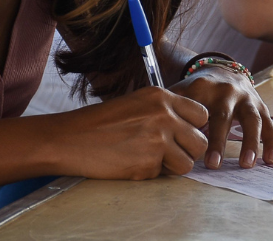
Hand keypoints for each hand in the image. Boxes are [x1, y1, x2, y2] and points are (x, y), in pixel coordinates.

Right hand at [57, 86, 208, 179]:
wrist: (70, 139)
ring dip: (173, 166)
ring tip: (150, 159)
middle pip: (200, 141)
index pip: (202, 114)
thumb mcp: (136, 103)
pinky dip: (150, 173)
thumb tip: (191, 128)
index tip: (183, 136)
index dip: (194, 128)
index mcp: (161, 97)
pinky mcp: (148, 163)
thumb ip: (164, 111)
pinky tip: (131, 163)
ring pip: (188, 163)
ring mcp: (158, 140)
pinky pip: (163, 175)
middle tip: (169, 153)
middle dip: (187, 151)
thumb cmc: (100, 123)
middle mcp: (164, 115)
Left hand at [171, 65, 272, 168]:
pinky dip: (271, 142)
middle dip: (219, 141)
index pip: (197, 111)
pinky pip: (268, 124)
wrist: (224, 72)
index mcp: (203, 88)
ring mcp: (246, 98)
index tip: (186, 151)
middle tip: (212, 165)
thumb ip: (171, 108)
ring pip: (251, 119)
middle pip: (224, 116)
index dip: (193, 131)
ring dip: (250, 142)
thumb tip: (155, 130)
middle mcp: (227, 91)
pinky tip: (269, 159)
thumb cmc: (197, 91)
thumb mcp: (182, 92)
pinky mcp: (261, 106)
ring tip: (246, 164)